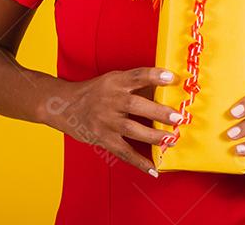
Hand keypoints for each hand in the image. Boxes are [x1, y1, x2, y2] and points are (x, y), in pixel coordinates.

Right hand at [45, 67, 181, 177]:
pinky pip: (123, 151)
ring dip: (153, 136)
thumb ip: (136, 85)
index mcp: (115, 82)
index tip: (172, 77)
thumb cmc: (97, 92)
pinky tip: (153, 169)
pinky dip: (139, 162)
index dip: (154, 76)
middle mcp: (110, 100)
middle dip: (157, 112)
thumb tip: (167, 91)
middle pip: (135, 105)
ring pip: (131, 129)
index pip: (137, 76)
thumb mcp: (113, 81)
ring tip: (171, 140)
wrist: (66, 106)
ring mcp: (106, 121)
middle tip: (177, 117)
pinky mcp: (103, 138)